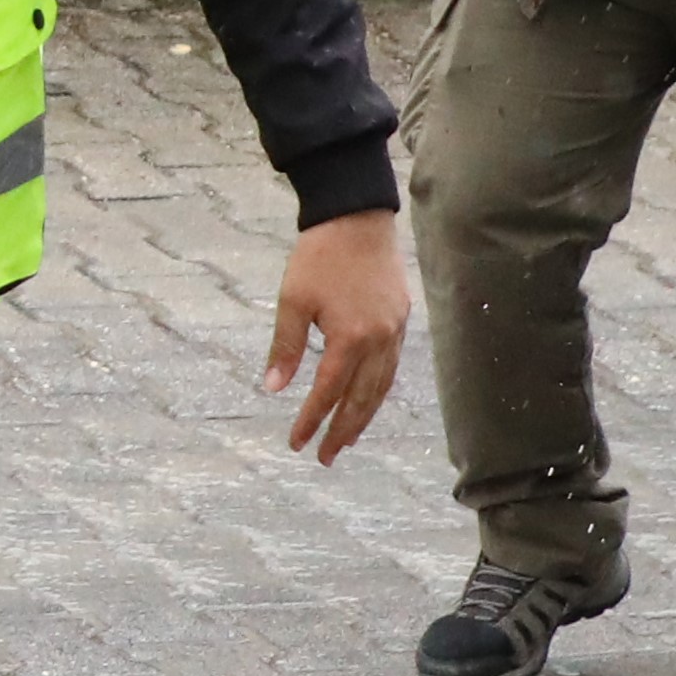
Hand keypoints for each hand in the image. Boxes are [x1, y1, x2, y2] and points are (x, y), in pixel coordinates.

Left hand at [260, 209, 412, 463]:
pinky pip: (391, 367)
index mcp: (350, 338)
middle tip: (325, 457)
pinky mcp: (400, 318)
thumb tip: (274, 388)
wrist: (357, 217)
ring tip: (347, 439)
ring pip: (381, 387)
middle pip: (361, 399)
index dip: (312, 421)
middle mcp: (379, 340)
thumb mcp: (292, 301)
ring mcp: (394, 330)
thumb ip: (286, 347)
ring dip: (363, 417)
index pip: (328, 392)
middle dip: (342, 431)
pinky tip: (367, 399)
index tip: (297, 443)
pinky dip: (378, 390)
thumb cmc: (319, 257)